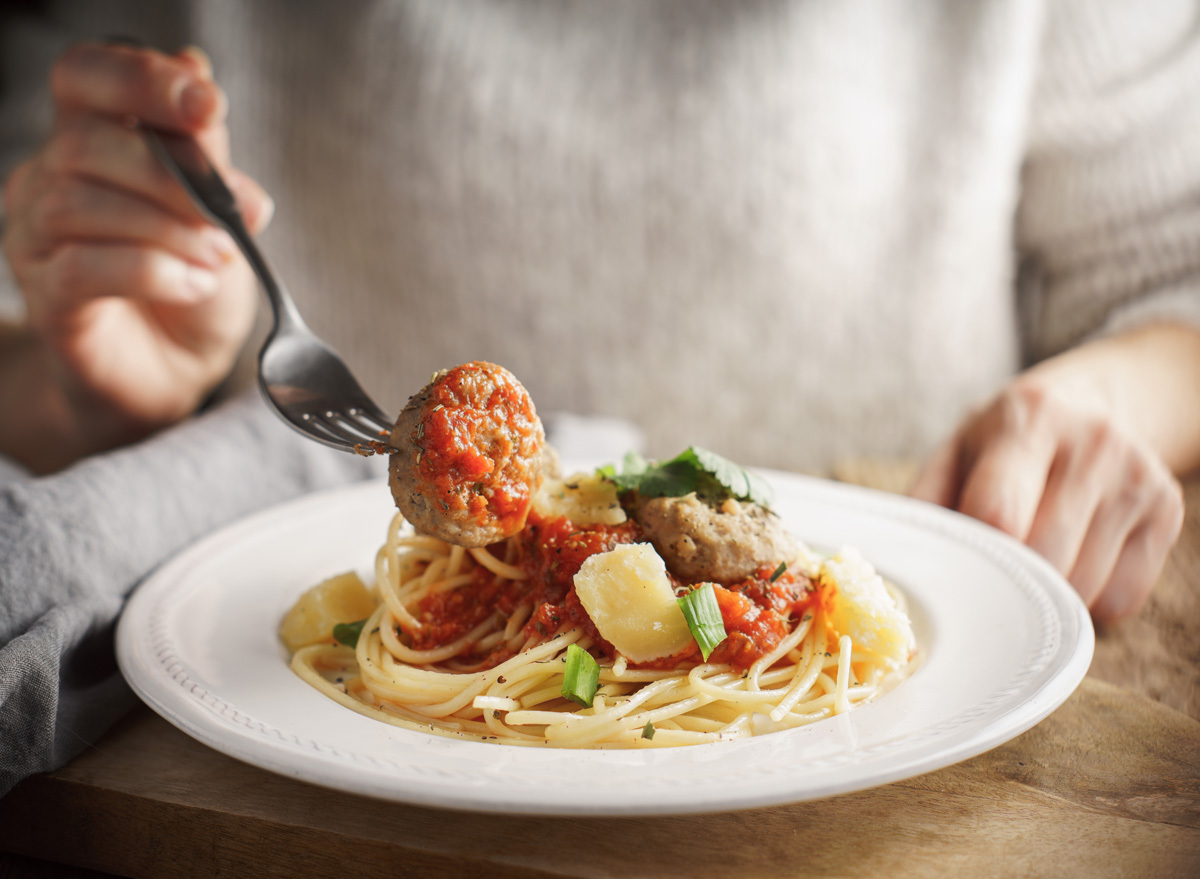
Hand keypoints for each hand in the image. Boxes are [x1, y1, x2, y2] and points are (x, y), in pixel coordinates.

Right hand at [1, 42, 271, 467]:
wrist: (176, 370)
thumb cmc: (196, 283)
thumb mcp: (220, 213)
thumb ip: (207, 152)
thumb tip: (195, 69)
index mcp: (94, 140)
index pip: (87, 75)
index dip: (141, 79)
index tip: (206, 105)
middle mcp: (51, 178)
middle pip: (87, 140)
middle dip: (175, 176)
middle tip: (233, 218)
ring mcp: (38, 238)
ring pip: (81, 203)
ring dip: (169, 230)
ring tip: (218, 259)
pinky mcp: (47, 298)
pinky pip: (85, 268)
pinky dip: (154, 272)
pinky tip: (194, 285)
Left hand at [911, 374, 1183, 624]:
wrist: (1097, 402)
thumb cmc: (1009, 440)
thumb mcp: (958, 449)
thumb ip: (925, 501)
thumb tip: (894, 562)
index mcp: (1028, 421)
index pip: (999, 511)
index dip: (975, 554)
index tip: (957, 572)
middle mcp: (1092, 444)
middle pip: (1043, 559)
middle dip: (1006, 582)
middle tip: (986, 575)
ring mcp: (1138, 477)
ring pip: (1082, 588)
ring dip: (1045, 598)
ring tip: (1029, 560)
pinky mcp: (1167, 511)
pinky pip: (1122, 599)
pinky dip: (1088, 602)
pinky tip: (1071, 562)